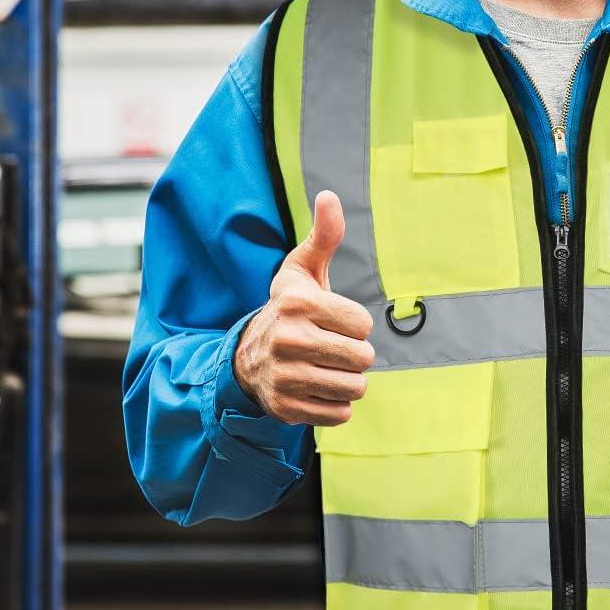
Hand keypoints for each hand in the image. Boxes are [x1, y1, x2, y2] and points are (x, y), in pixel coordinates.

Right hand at [234, 190, 374, 426]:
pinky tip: (317, 388)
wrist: (247, 356)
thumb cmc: (288, 307)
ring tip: (326, 367)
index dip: (355, 324)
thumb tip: (329, 195)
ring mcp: (284, 377)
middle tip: (332, 347)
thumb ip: (324, 235)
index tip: (334, 321)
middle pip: (362, 358)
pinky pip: (339, 414)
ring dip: (348, 380)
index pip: (362, 324)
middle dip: (355, 354)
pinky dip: (336, 405)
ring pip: (353, 388)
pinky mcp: (286, 409)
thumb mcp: (303, 270)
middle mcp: (287, 340)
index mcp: (298, 304)